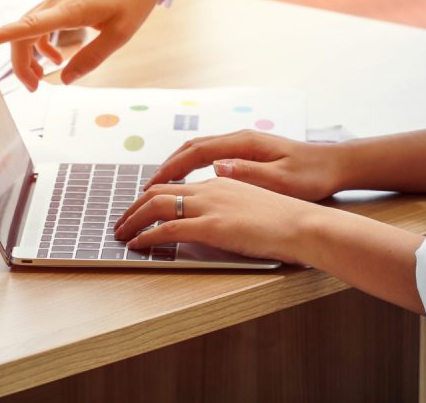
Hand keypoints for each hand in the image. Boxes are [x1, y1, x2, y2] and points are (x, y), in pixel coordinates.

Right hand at [0, 0, 174, 90]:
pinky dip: (41, 42)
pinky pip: (40, 21)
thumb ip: (92, 57)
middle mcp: (57, 0)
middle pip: (23, 33)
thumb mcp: (122, 33)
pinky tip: (56, 57)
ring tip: (41, 77)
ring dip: (29, 54)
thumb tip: (65, 79)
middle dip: (21, 63)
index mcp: (72, 8)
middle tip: (33, 88)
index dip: (4, 34)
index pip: (30, 23)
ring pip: (29, 27)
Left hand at [114, 177, 328, 263]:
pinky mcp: (213, 226)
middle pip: (159, 190)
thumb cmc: (288, 220)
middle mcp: (212, 188)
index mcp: (223, 182)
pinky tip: (137, 244)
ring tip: (120, 233)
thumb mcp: (256, 205)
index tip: (140, 207)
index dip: (153, 194)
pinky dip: (147, 235)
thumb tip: (218, 216)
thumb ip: (233, 206)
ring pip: (157, 205)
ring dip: (133, 219)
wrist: (305, 225)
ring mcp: (211, 206)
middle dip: (134, 206)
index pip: (177, 184)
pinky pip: (169, 228)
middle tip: (121, 221)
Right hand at [145, 130, 345, 200]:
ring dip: (177, 165)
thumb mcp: (282, 180)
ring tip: (159, 186)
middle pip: (192, 147)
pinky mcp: (249, 153)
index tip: (152, 185)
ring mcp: (244, 144)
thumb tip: (215, 167)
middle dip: (166, 166)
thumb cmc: (312, 175)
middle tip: (144, 188)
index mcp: (245, 143)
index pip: (197, 152)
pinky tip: (189, 183)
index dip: (171, 168)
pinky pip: (211, 156)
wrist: (335, 165)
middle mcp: (241, 139)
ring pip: (200, 150)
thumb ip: (249, 174)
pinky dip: (192, 167)